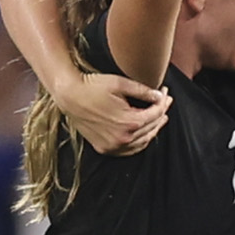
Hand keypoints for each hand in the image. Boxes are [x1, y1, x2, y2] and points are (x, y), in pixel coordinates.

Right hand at [54, 66, 170, 154]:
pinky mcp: (105, 148)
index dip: (163, 102)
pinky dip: (140, 142)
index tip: (165, 93)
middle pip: (152, 127)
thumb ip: (143, 91)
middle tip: (164, 102)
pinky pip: (130, 150)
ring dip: (153, 129)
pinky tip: (143, 132)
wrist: (69, 96)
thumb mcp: (120, 84)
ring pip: (143, 141)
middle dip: (161, 113)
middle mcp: (123, 139)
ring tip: (158, 117)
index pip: (156, 113)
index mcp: (129, 122)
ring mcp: (113, 146)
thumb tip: (160, 96)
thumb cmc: (92, 87)